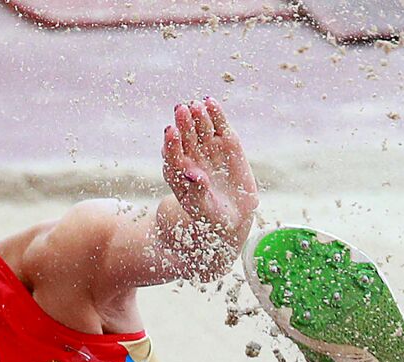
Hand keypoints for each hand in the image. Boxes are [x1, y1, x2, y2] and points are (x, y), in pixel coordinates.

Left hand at [162, 97, 258, 246]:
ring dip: (197, 116)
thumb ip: (197, 192)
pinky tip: (210, 102)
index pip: (172, 155)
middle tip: (181, 110)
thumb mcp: (204, 210)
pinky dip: (216, 114)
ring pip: (200, 128)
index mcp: (178, 173)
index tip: (170, 131)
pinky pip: (219, 126)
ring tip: (195, 105)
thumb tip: (192, 174)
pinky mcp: (226, 142)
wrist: (233, 215)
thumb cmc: (212, 216)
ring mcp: (208, 148)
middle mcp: (191, 157)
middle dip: (183, 124)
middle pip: (185, 137)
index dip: (171, 144)